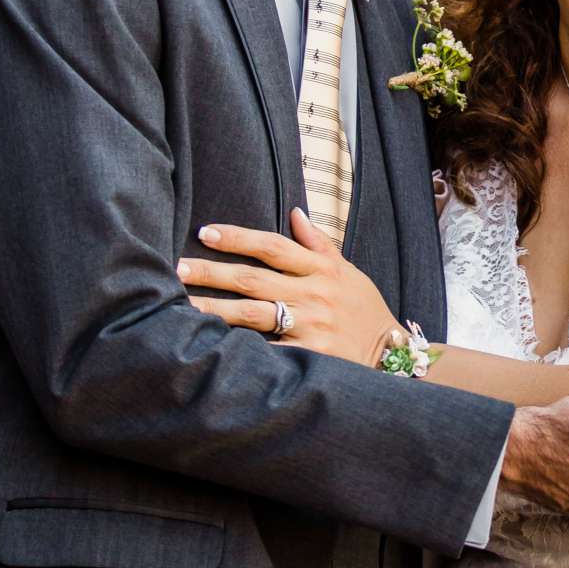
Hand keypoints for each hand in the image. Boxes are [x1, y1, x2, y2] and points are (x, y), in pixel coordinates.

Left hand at [176, 209, 400, 365]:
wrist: (391, 355)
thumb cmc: (364, 310)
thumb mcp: (348, 271)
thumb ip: (318, 244)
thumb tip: (295, 212)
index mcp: (321, 269)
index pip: (273, 246)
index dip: (238, 237)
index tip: (205, 232)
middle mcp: (314, 294)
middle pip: (254, 278)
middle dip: (212, 272)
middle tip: (177, 267)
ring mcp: (312, 325)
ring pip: (254, 314)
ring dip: (215, 308)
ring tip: (182, 305)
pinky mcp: (311, 355)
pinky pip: (268, 351)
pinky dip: (241, 349)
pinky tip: (212, 345)